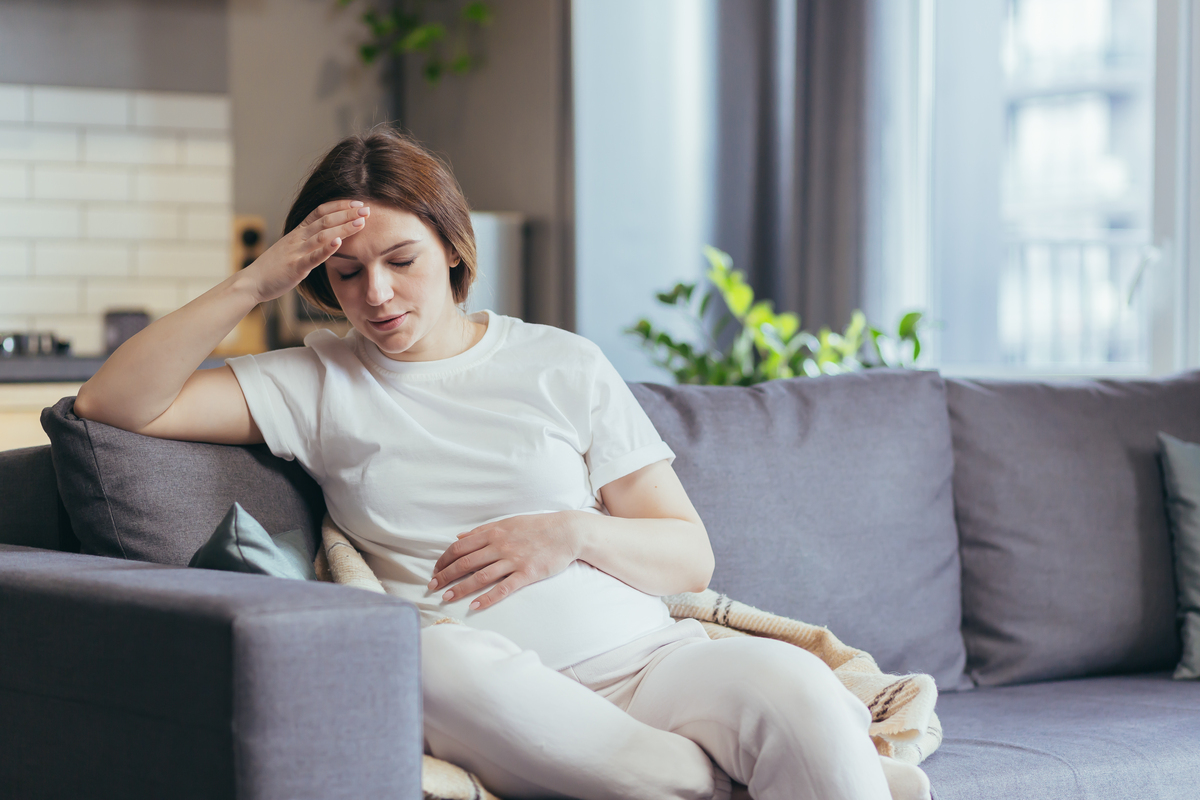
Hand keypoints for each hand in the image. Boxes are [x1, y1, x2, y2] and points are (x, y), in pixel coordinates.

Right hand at [242, 199, 370, 303]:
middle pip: (325, 220)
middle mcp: (297, 238)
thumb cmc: (274, 267)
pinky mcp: (295, 267)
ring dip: (343, 227)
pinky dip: (326, 249)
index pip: (320, 212)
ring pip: (322, 235)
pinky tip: (339, 242)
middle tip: (368, 210)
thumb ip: (308, 241)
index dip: (340, 206)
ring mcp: (296, 252)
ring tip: (361, 223)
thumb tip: (328, 236)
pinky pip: (312, 257)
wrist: (252, 282)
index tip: (358, 204)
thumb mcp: (292, 248)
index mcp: (298, 232)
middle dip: (348, 214)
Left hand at [429, 512, 583, 610]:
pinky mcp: (527, 574)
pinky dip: (488, 598)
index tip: (435, 570)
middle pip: (465, 563)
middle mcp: (500, 546)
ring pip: (481, 577)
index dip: (444, 560)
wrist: (567, 532)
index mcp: (494, 533)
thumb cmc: (537, 526)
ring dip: (461, 588)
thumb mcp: (508, 522)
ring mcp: (514, 560)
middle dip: (446, 575)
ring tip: (446, 598)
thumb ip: (483, 530)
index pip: (461, 547)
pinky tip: (475, 606)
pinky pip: (504, 588)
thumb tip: (459, 537)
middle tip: (432, 587)